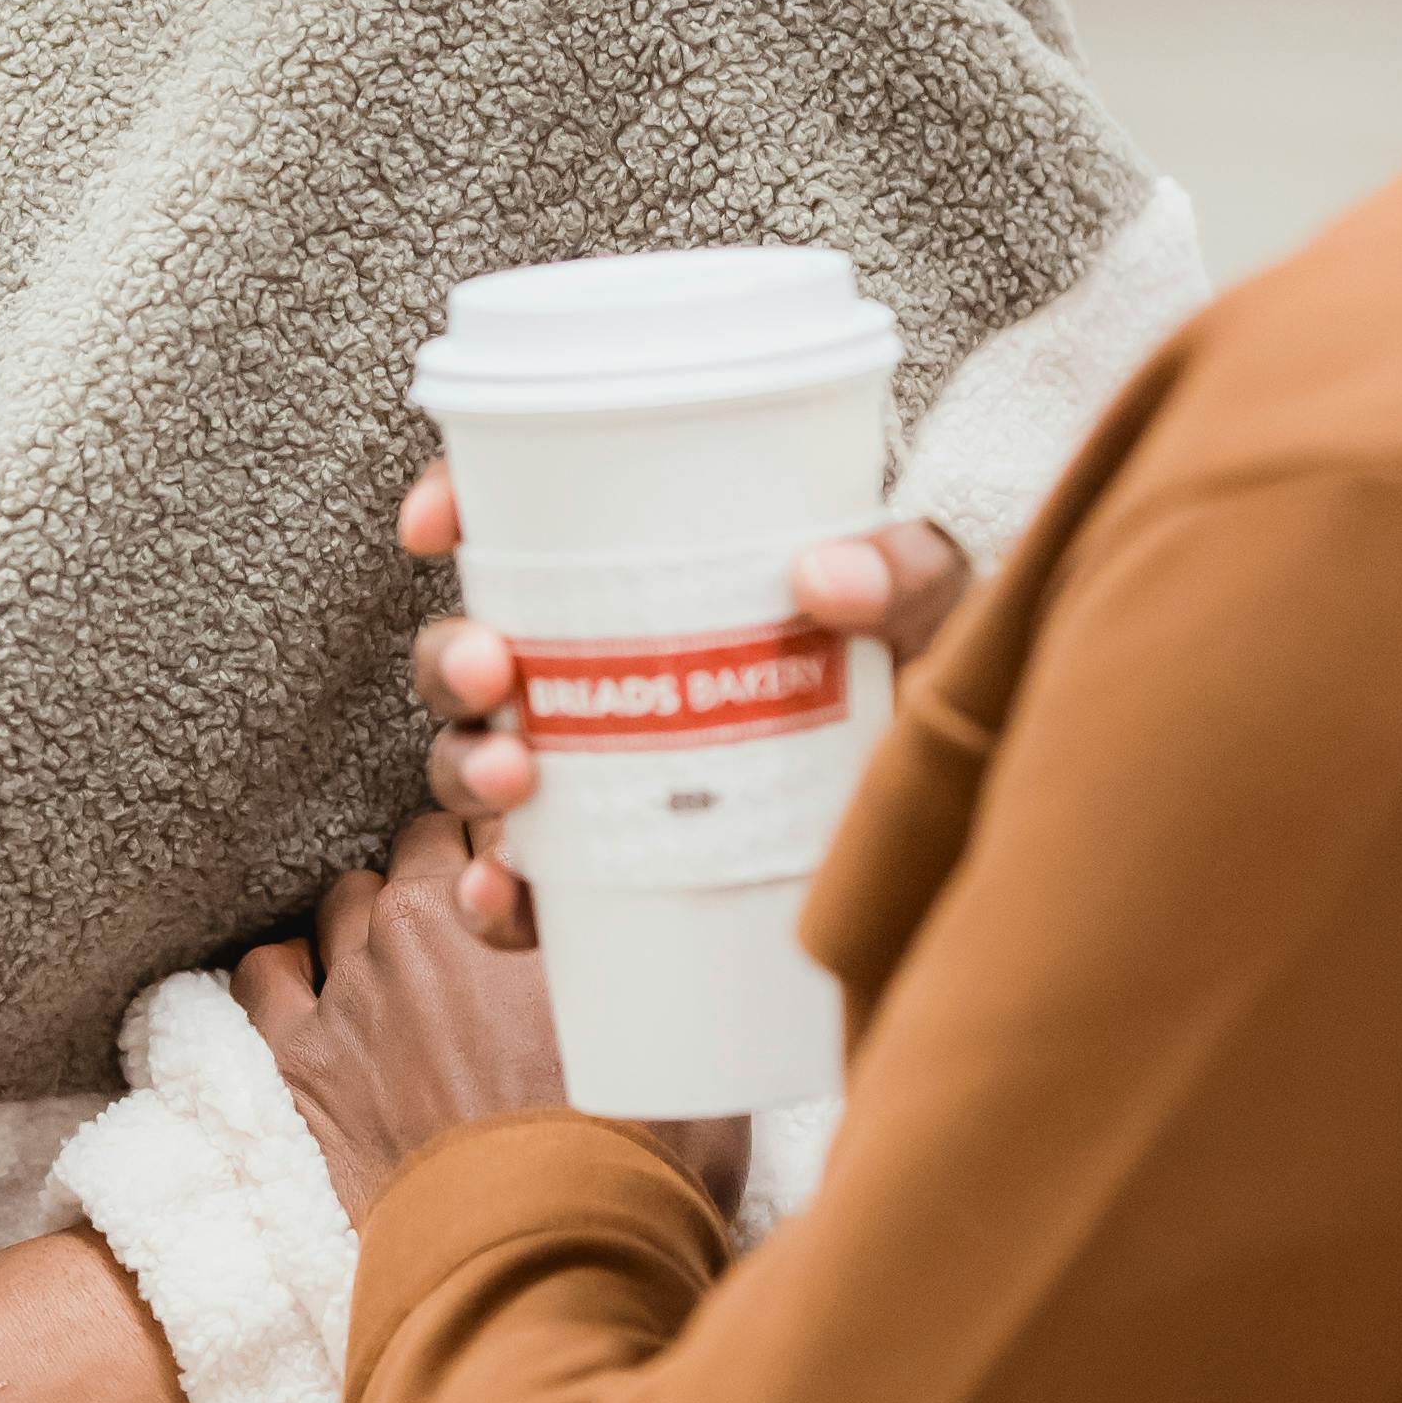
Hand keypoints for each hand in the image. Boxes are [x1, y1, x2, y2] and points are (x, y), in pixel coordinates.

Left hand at [235, 813, 748, 1231]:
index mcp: (513, 898)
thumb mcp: (689, 1030)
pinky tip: (326, 1001)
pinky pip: (267, 975)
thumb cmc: (636, 1151)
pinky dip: (291, 976)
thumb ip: (667, 952)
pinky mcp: (307, 1060)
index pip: (506, 820)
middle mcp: (422, 923)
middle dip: (453, 879)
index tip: (541, 890)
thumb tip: (703, 920)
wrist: (548, 1260)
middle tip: (491, 938)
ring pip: (348, 902)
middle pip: (423, 849)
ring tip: (420, 980)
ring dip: (378, 925)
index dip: (527, 854)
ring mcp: (355, 987)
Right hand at [400, 465, 977, 942]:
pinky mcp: (613, 873)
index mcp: (655, 576)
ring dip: (466, 766)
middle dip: (451, 658)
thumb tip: (826, 576)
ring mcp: (601, 776)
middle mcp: (605, 672)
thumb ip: (909, 571)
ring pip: (479, 761)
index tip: (435, 526)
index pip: (527, 522)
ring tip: (516, 779)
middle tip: (493, 671)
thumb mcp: (933, 607)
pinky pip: (521, 889)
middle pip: (478, 650)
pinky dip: (495, 896)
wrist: (966, 818)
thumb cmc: (933, 680)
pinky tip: (502, 895)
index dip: (455, 506)